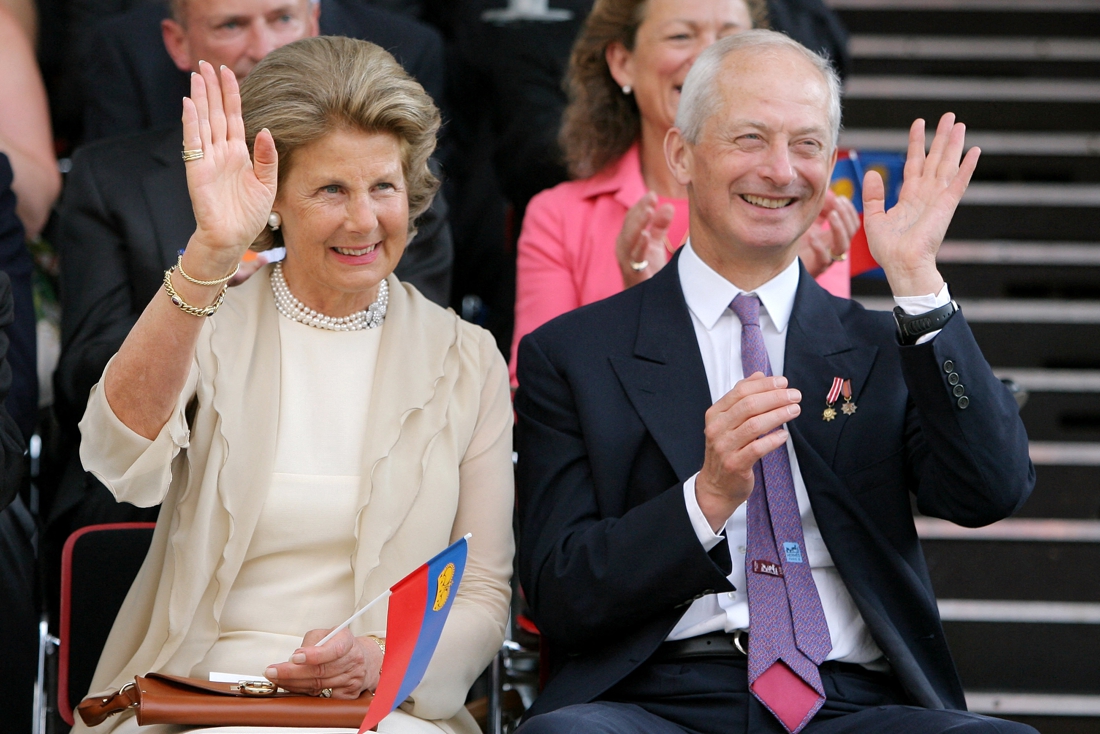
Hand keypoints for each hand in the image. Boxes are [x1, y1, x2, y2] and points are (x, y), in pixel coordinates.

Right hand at [181, 61, 277, 280]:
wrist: (232, 239)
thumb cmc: (249, 216)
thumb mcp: (267, 185)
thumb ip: (267, 158)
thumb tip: (266, 132)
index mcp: (239, 154)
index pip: (234, 117)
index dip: (232, 95)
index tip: (228, 72)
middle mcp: (221, 152)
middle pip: (216, 113)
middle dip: (213, 88)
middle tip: (207, 63)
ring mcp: (208, 159)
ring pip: (204, 121)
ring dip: (200, 98)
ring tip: (197, 75)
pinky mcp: (197, 170)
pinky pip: (193, 141)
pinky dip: (191, 122)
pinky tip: (189, 103)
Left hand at [264, 628, 382, 698]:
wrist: (363, 659)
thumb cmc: (338, 645)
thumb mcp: (327, 633)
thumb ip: (311, 642)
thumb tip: (295, 658)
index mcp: (347, 641)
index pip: (333, 650)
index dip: (314, 655)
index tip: (295, 657)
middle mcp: (353, 660)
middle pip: (321, 671)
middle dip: (292, 672)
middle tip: (272, 671)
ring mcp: (352, 679)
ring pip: (318, 685)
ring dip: (293, 683)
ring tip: (276, 679)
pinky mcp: (349, 694)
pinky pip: (322, 696)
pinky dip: (304, 692)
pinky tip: (293, 687)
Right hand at [616, 192, 672, 287]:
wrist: (649, 300)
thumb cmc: (649, 271)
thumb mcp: (655, 245)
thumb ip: (659, 225)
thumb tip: (667, 205)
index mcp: (627, 239)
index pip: (632, 218)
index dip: (641, 205)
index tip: (652, 194)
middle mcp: (623, 249)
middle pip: (629, 225)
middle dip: (639, 210)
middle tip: (651, 197)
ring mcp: (626, 262)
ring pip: (628, 239)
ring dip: (638, 224)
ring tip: (649, 210)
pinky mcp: (633, 275)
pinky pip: (634, 259)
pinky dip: (639, 246)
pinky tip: (646, 235)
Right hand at [696, 374, 800, 531]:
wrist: (715, 486)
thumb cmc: (726, 451)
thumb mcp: (728, 422)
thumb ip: (741, 397)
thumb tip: (759, 374)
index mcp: (715, 414)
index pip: (740, 391)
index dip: (764, 385)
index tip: (783, 382)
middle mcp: (717, 429)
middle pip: (748, 406)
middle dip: (775, 398)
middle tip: (794, 395)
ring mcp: (724, 447)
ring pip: (754, 425)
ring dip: (778, 415)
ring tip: (794, 410)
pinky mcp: (735, 465)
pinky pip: (757, 448)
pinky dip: (773, 440)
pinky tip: (784, 434)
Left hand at [796, 191, 858, 277]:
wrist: (779, 265)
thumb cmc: (795, 242)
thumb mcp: (808, 221)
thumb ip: (818, 208)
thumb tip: (827, 192)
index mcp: (834, 235)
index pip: (852, 223)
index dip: (849, 210)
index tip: (841, 198)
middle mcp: (833, 246)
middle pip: (851, 232)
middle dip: (846, 215)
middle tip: (838, 203)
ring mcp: (827, 257)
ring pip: (842, 246)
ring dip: (839, 229)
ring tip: (831, 215)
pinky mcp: (816, 267)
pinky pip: (824, 259)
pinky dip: (819, 246)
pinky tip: (812, 235)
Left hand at [863, 113, 979, 295]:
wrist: (902, 264)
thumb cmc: (888, 250)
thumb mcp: (873, 218)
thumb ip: (873, 195)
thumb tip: (872, 173)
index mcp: (909, 197)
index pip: (914, 163)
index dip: (917, 143)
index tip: (919, 123)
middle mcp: (925, 194)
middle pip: (934, 159)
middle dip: (940, 137)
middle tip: (948, 116)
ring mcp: (937, 199)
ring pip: (947, 164)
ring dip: (953, 144)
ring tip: (958, 124)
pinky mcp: (946, 205)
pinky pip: (959, 182)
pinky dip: (967, 167)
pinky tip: (974, 151)